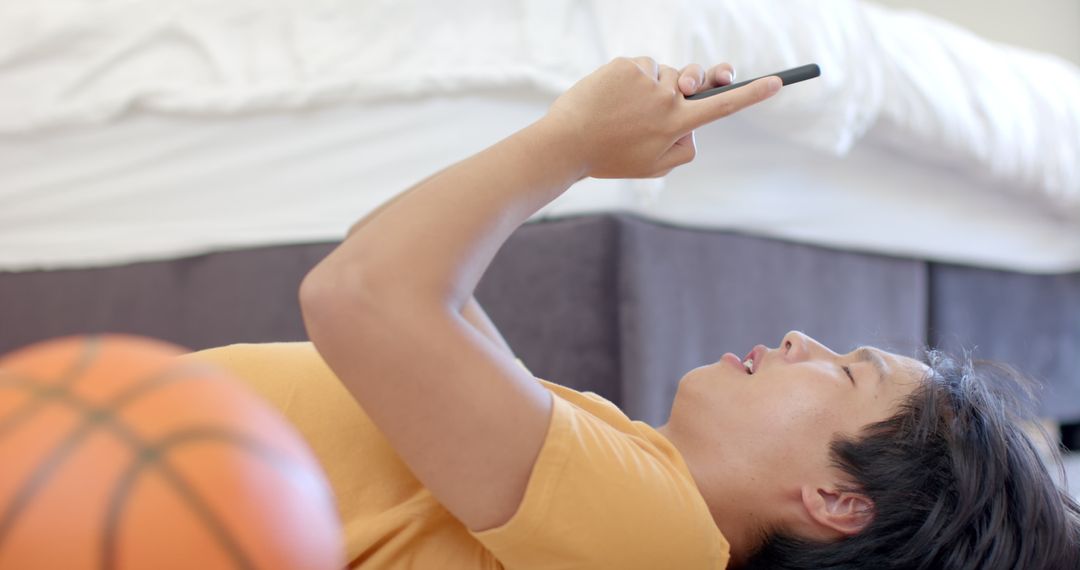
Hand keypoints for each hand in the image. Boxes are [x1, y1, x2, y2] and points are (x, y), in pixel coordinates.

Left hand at [541, 57, 780, 178]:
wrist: (566, 143)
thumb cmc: (610, 158)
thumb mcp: (655, 166)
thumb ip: (684, 148)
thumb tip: (692, 127)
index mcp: (678, 124)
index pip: (724, 106)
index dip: (753, 94)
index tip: (778, 81)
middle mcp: (667, 98)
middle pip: (694, 84)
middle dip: (690, 86)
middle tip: (679, 91)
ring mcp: (647, 79)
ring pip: (663, 77)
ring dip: (652, 89)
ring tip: (623, 111)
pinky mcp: (626, 65)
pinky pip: (642, 69)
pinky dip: (632, 80)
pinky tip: (612, 98)